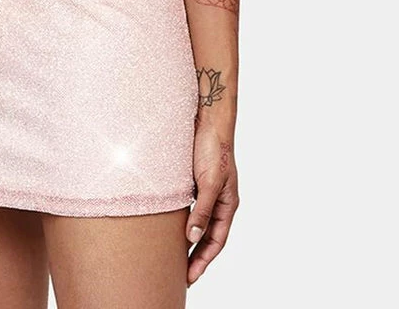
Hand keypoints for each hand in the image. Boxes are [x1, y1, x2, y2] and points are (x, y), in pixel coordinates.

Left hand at [185, 117, 238, 287]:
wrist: (208, 121)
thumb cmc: (213, 149)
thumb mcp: (208, 183)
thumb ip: (202, 211)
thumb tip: (192, 238)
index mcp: (227, 204)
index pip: (216, 241)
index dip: (204, 260)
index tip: (191, 277)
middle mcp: (218, 201)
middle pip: (208, 236)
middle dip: (197, 257)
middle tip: (183, 276)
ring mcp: (207, 192)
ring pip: (199, 223)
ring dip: (190, 241)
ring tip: (176, 258)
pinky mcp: (195, 182)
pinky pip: (190, 208)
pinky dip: (183, 221)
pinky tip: (172, 228)